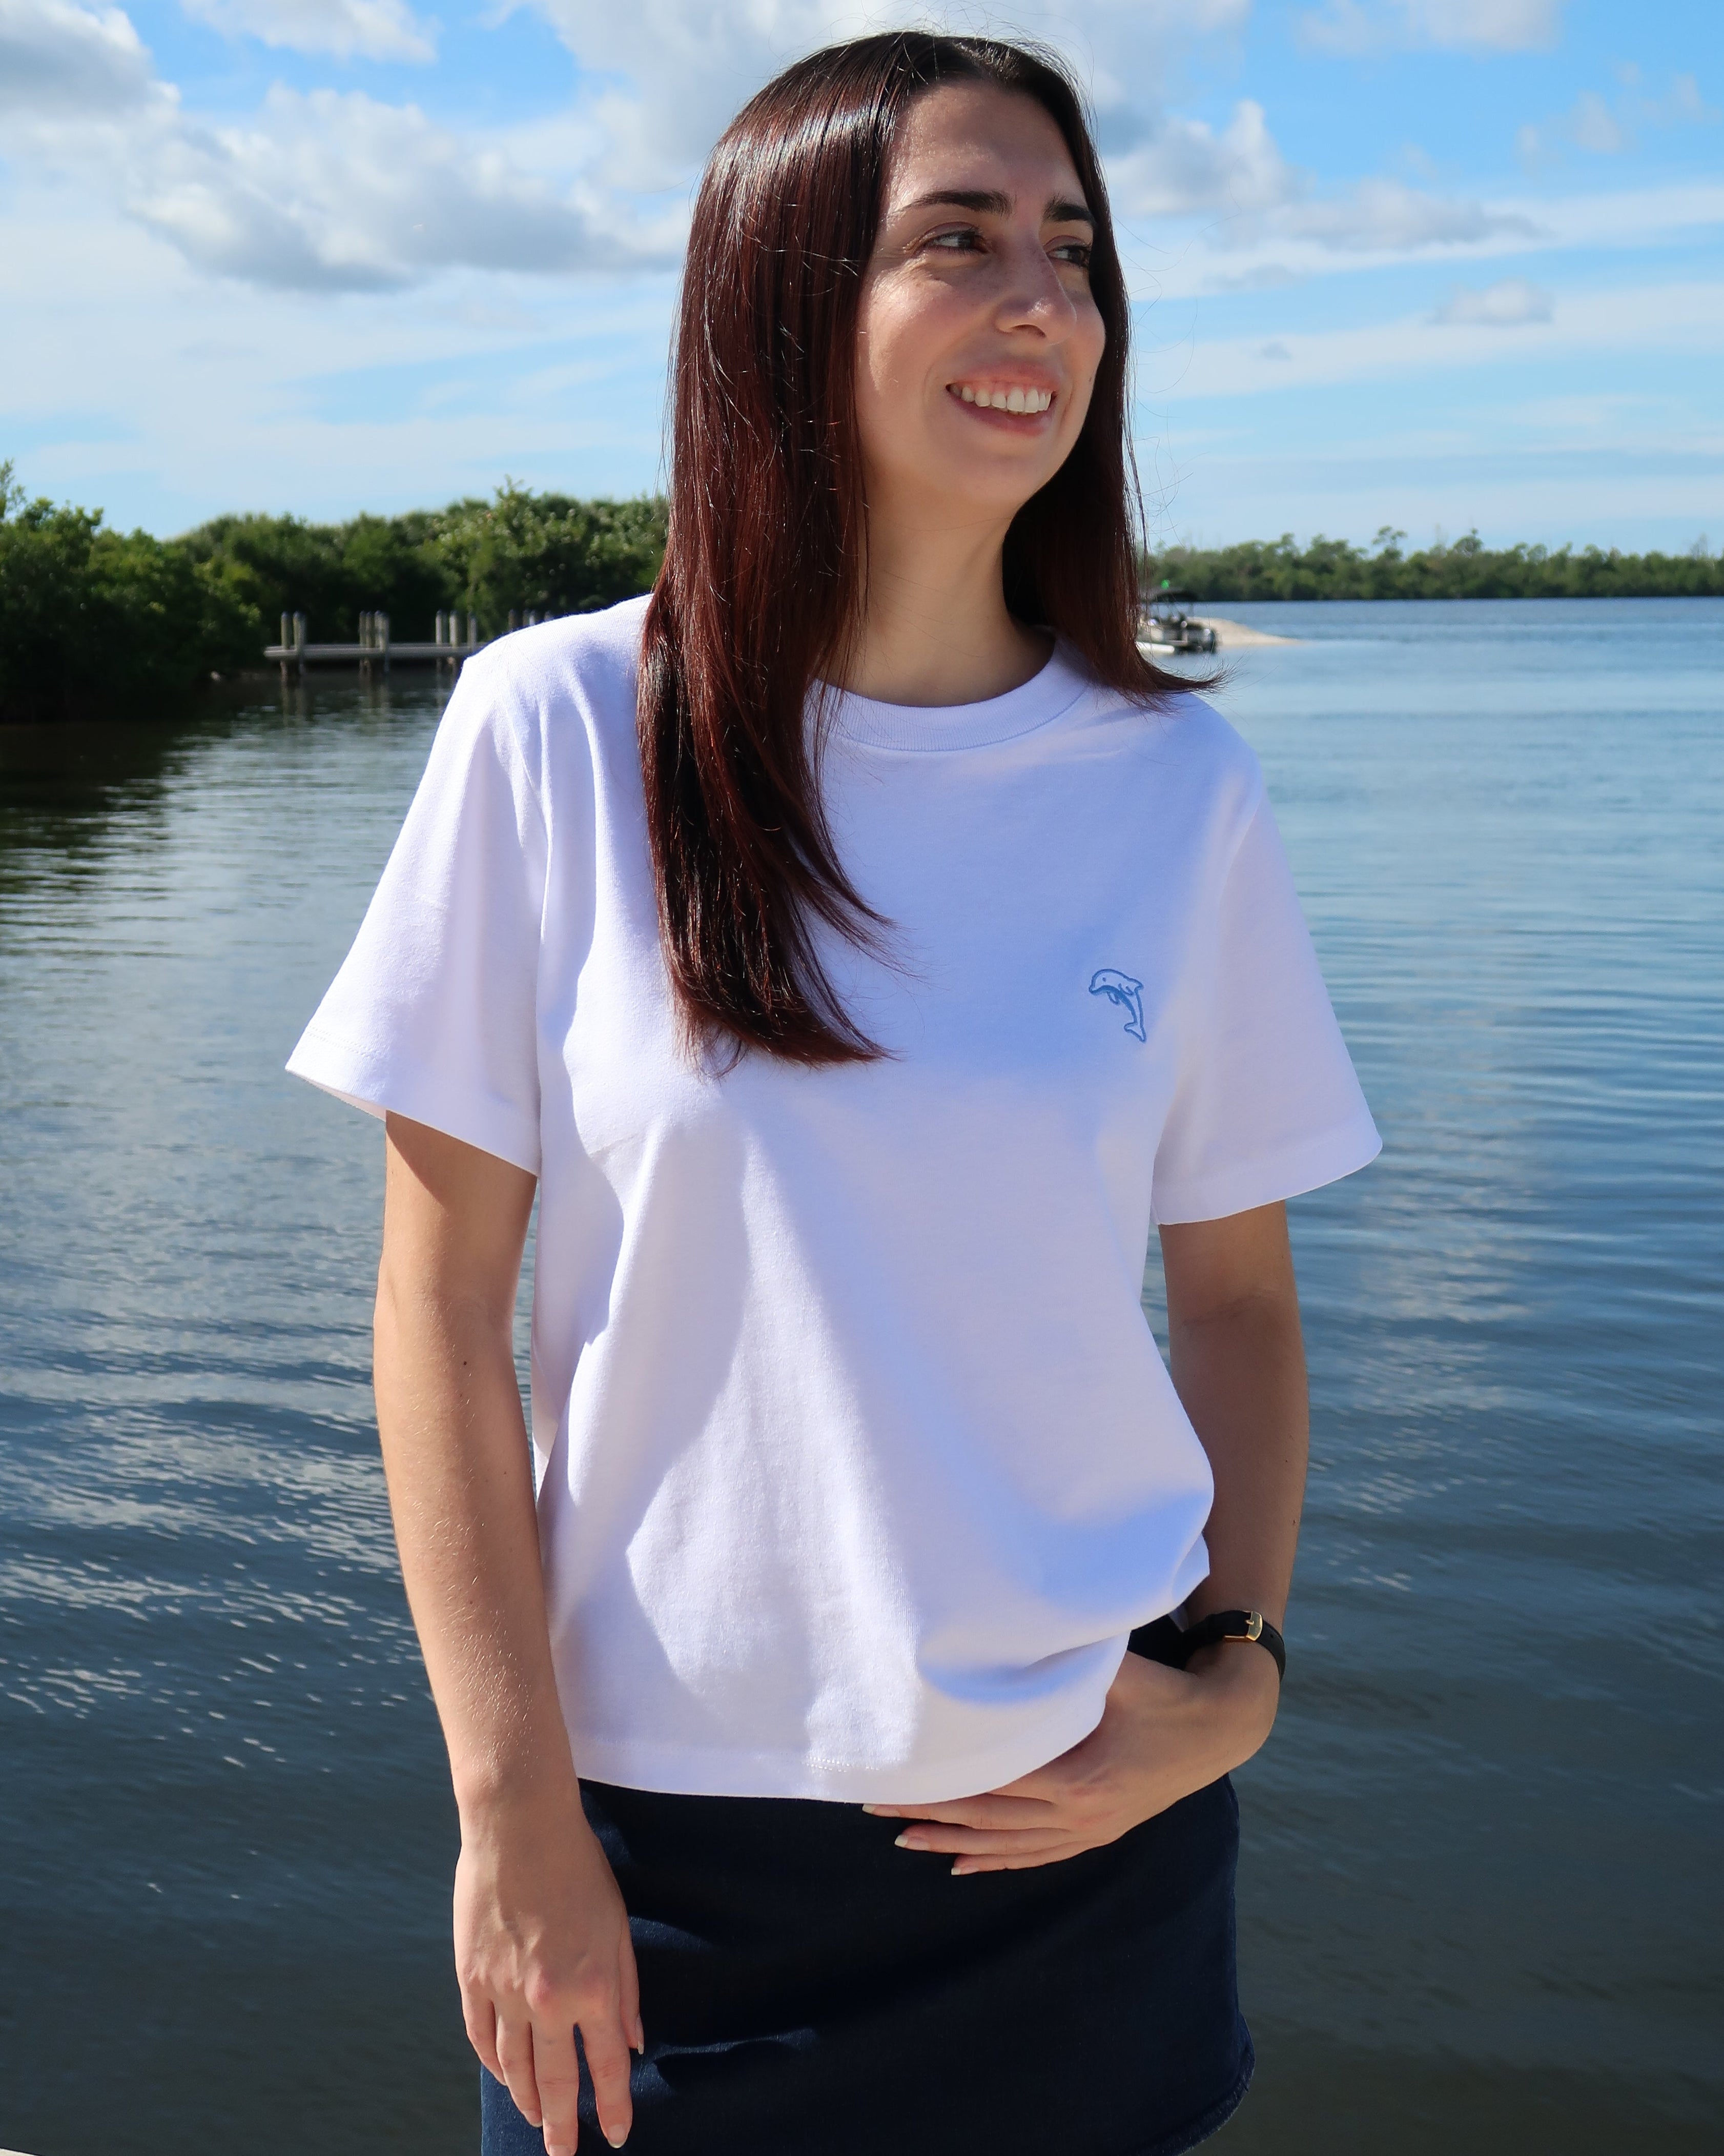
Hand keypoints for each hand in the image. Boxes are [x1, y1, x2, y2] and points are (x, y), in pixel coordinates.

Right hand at [454, 1780, 642, 2152]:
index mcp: (592, 1986)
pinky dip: (492, 2063)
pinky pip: (480, 2035)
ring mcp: (503, 1991)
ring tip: (536, 2121)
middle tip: (563, 2153)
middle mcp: (547, 1999)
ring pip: (513, 2067)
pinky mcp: (471, 1976)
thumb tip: (633, 2043)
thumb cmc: (579, 1869)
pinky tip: (503, 2077)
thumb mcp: (618, 1927)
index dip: (612, 2106)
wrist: (520, 1826)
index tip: (617, 2134)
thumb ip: (626, 1991)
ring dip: (526, 2101)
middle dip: (563, 2124)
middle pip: (554, 2081)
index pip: (604, 2066)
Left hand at [865, 1643, 1279, 1873]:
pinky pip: (1037, 1854)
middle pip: (989, 1817)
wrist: (1221, 1727)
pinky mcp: (1099, 1833)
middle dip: (930, 1809)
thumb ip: (1065, 1661)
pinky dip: (996, 1860)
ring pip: (1008, 1843)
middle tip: (874, 1805)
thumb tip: (1007, 1633)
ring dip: (953, 1840)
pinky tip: (960, 1865)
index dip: (942, 1779)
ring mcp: (1091, 1830)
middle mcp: (1081, 1814)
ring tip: (901, 1837)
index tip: (895, 1772)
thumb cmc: (1165, 1688)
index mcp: (1081, 1776)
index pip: (993, 1781)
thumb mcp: (1117, 1669)